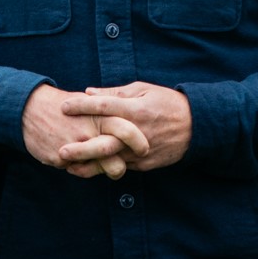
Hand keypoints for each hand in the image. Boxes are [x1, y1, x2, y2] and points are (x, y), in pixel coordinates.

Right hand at [21, 84, 132, 178]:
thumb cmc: (62, 106)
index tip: (145, 150)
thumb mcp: (87, 102)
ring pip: (96, 170)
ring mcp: (74, 147)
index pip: (127, 130)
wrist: (28, 108)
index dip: (139, 142)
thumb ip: (107, 111)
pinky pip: (76, 170)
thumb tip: (128, 118)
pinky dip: (78, 167)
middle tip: (122, 168)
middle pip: (115, 159)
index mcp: (98, 115)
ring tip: (100, 167)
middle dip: (120, 168)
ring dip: (100, 171)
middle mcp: (88, 132)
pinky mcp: (59, 158)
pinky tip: (75, 160)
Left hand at [59, 82, 191, 173]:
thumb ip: (115, 92)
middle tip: (61, 150)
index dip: (82, 106)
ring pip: (112, 160)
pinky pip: (122, 166)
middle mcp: (138, 132)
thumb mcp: (144, 90)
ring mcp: (141, 151)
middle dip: (82, 148)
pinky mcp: (145, 164)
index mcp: (137, 109)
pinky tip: (88, 169)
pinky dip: (105, 168)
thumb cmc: (167, 103)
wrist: (196, 127)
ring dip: (89, 165)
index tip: (63, 106)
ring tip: (69, 166)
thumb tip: (88, 92)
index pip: (105, 106)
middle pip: (106, 142)